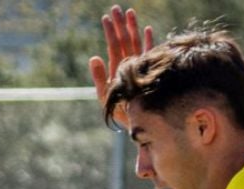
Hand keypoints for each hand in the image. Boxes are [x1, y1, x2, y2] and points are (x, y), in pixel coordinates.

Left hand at [89, 6, 153, 128]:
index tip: (106, 17)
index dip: (110, 31)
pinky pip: (150, 53)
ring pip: (136, 43)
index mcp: (117, 69)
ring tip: (129, 12)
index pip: (113, 46)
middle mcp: (128, 65)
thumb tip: (93, 56)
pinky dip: (149, 41)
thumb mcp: (104, 95)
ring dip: (132, 27)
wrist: (135, 123)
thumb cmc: (118, 112)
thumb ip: (99, 76)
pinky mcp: (150, 72)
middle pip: (124, 40)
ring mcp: (139, 67)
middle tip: (116, 8)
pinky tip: (147, 29)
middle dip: (120, 24)